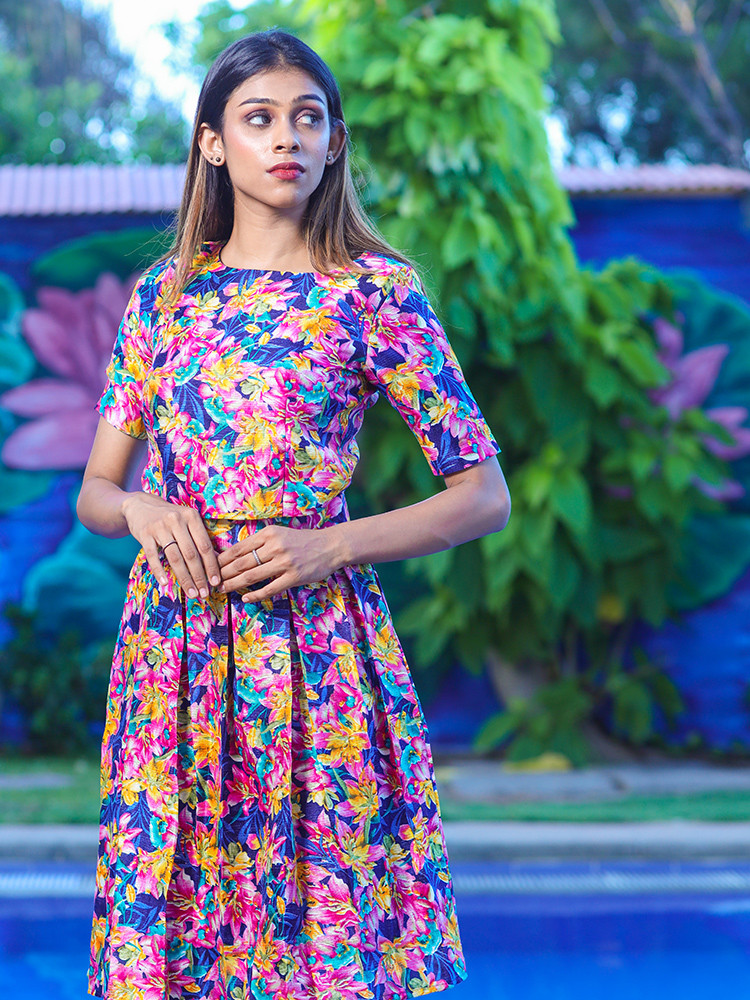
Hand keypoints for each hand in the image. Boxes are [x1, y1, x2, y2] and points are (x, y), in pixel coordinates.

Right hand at [121, 492, 221, 598]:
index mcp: (191, 516)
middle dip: (199, 577)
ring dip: (184, 578)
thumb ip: (199, 537)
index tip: (216, 582)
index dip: (211, 566)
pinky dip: (159, 571)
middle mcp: (176, 520)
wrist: (140, 505)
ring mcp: (159, 527)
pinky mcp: (144, 534)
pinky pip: (153, 556)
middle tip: (204, 594)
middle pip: (191, 554)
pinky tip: (166, 583)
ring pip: (175, 557)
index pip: (205, 545)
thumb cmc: (170, 517)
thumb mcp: (187, 520)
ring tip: (191, 593)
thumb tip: (217, 561)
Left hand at [216, 524, 344, 601]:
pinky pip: (269, 588)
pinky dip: (255, 594)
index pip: (238, 548)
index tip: (210, 567)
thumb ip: (260, 543)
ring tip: (223, 590)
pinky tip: (245, 598)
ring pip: (251, 575)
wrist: (330, 546)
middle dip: (224, 573)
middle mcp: (275, 546)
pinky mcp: (293, 576)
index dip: (222, 559)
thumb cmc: (302, 541)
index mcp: (269, 533)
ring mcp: (285, 562)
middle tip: (212, 582)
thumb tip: (235, 555)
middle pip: (241, 562)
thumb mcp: (280, 534)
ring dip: (234, 584)